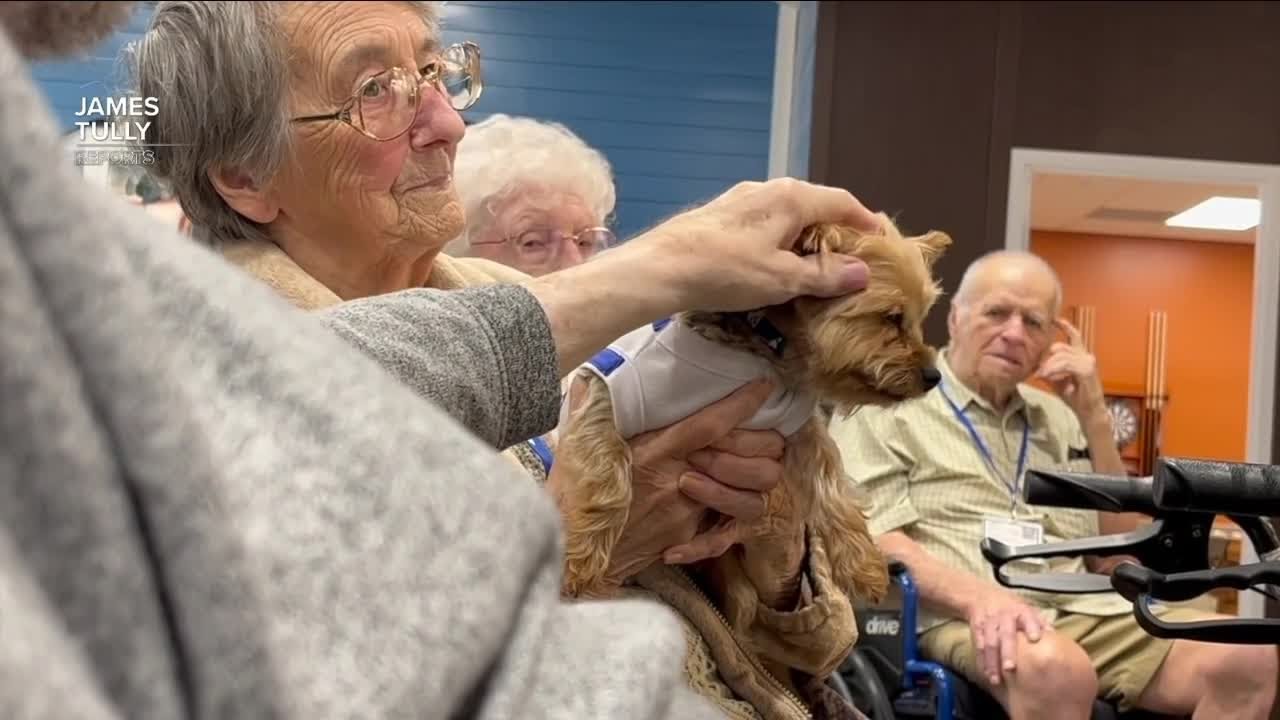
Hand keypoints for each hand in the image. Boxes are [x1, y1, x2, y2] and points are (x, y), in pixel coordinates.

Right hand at [578, 380, 786, 586]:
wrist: (570, 556)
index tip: (764, 386)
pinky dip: (730, 520)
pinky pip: (726, 531)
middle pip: (747, 461)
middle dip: (766, 443)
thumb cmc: (572, 498)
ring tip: (745, 466)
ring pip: (750, 499)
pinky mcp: (686, 539)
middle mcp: (678, 482)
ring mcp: (688, 515)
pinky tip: (723, 506)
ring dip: (753, 481)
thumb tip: (588, 380)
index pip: (711, 424)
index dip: (742, 404)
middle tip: (764, 431)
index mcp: (655, 453)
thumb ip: (590, 411)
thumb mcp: (579, 449)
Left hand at [639, 178, 878, 311]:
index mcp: (792, 197)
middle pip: (816, 206)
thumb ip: (824, 274)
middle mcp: (769, 189)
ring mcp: (742, 200)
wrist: (660, 268)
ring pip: (788, 215)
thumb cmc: (725, 269)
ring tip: (817, 268)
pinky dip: (782, 241)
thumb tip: (862, 272)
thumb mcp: (783, 278)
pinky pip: (765, 224)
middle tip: (853, 261)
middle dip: (837, 232)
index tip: (882, 243)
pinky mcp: (721, 216)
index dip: (866, 222)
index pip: (843, 202)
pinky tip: (776, 265)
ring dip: (807, 238)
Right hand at [968, 588, 1045, 686]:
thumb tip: (1055, 637)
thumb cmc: (1013, 608)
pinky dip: (981, 660)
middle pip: (1005, 634)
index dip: (1031, 626)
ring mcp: (989, 623)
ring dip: (991, 661)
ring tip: (995, 679)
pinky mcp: (977, 629)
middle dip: (1007, 651)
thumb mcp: (1028, 608)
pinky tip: (984, 673)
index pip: (1027, 617)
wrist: (983, 596)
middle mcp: (1004, 616)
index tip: (1035, 638)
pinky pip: (978, 646)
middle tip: (1010, 668)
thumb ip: (1041, 622)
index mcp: (1021, 611)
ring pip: (989, 642)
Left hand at [1036, 319, 1106, 423]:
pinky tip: (1050, 377)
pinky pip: (1065, 364)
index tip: (1054, 319)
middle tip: (1039, 373)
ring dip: (1049, 367)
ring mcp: (1088, 361)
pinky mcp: (1087, 369)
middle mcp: (1085, 355)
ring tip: (1044, 377)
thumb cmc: (1074, 396)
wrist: (1088, 410)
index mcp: (1080, 355)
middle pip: (1059, 348)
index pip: (1074, 335)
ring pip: (1060, 356)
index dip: (1065, 326)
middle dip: (1047, 360)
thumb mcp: (1057, 380)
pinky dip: (1055, 371)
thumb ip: (1049, 369)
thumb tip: (1036, 366)